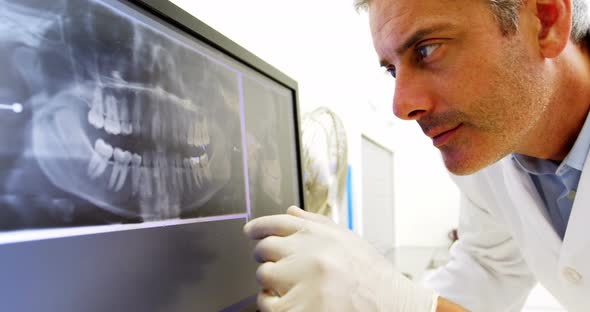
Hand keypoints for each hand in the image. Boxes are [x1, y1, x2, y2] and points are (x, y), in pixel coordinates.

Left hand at [243, 206, 437, 310]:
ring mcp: (305, 282)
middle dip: (269, 260)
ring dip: (273, 286)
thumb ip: (316, 224)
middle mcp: (311, 254)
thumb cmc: (373, 278)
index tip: (250, 232)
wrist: (395, 308)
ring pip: (264, 278)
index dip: (259, 227)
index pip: (277, 222)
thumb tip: (289, 211)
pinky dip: (275, 307)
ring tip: (295, 291)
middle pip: (264, 250)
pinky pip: (268, 305)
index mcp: (321, 235)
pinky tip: (293, 305)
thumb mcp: (348, 241)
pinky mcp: (301, 309)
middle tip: (282, 271)